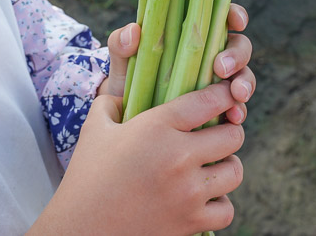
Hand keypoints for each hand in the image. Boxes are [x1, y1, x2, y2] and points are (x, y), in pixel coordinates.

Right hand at [31, 81, 245, 235]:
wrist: (80, 230)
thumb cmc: (85, 177)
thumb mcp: (94, 128)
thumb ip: (111, 103)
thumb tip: (125, 95)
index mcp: (156, 127)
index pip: (208, 101)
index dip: (223, 94)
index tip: (225, 93)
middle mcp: (178, 157)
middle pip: (233, 136)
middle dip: (229, 131)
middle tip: (218, 133)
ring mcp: (188, 192)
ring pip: (235, 171)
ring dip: (227, 166)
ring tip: (213, 165)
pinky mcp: (191, 223)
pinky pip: (226, 209)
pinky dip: (220, 203)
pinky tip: (205, 197)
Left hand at [97, 3, 254, 124]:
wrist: (125, 115)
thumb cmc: (128, 76)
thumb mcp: (122, 59)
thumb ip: (122, 42)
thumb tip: (133, 31)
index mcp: (194, 34)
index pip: (223, 16)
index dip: (236, 16)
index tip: (237, 22)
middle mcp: (212, 56)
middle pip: (240, 48)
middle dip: (238, 57)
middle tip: (222, 69)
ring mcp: (218, 83)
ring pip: (243, 78)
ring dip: (245, 85)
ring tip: (236, 97)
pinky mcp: (219, 109)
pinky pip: (236, 108)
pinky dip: (238, 111)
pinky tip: (233, 118)